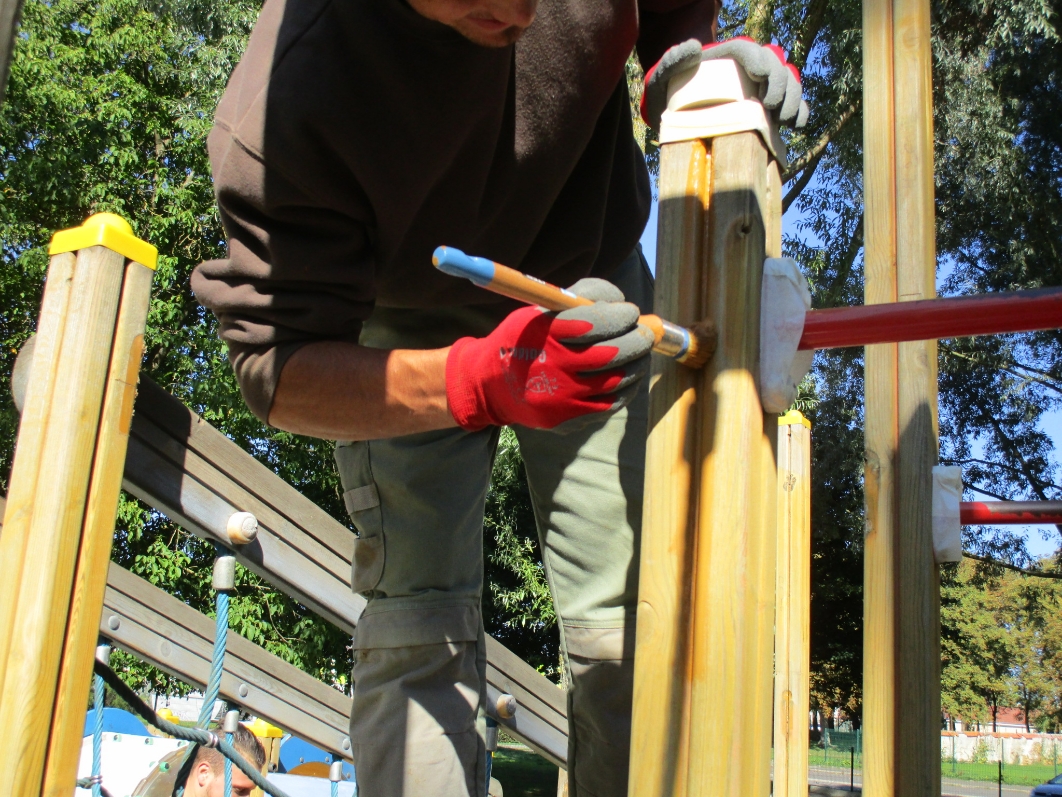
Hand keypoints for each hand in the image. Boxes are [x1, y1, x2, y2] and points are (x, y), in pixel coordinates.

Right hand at [445, 279, 652, 431]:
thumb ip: (578, 298)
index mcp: (543, 334)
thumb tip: (621, 301)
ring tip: (640, 354)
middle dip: (638, 341)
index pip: (595, 322)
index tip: (631, 312)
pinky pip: (609, 405)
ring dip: (637, 364)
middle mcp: (551, 367)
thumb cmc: (521, 340)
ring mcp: (560, 397)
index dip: (621, 317)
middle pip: (612, 354)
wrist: (489, 385)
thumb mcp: (538, 310)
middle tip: (645, 334)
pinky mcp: (566, 419)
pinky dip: (626, 389)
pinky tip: (628, 376)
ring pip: (616, 381)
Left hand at [641, 36, 808, 129]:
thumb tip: (695, 47)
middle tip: (771, 105)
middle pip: (774, 66)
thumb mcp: (661, 78)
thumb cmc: (666, 97)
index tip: (759, 76)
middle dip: (780, 83)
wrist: (672, 121)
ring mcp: (758, 90)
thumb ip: (671, 62)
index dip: (759, 60)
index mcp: (724, 58)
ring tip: (783, 119)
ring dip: (792, 98)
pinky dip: (799, 113)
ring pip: (788, 83)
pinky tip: (795, 125)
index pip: (748, 50)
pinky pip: (791, 106)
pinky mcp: (766, 110)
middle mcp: (745, 70)